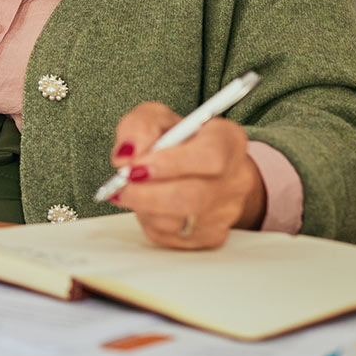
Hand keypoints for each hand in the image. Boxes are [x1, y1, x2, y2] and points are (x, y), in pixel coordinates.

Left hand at [108, 103, 265, 248]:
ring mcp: (226, 212)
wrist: (199, 167)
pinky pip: (171, 238)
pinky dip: (149, 221)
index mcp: (228, 140)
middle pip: (191, 197)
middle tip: (120, 184)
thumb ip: (139, 126)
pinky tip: (147, 204)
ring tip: (132, 189)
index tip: (136, 166)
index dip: (170, 164)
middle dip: (145, 193)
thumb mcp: (156, 117)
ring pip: (177, 222)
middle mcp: (235, 179)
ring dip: (143, 207)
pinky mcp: (211, 237)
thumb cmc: (179, 139)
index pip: (210, 157)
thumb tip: (126, 156)